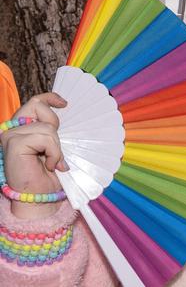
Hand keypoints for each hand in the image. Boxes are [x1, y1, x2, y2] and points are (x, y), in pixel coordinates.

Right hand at [1, 93, 67, 217]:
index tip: (65, 103)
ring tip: (53, 162)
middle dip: (55, 123)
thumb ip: (54, 131)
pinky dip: (54, 152)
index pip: (34, 102)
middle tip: (56, 147)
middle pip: (37, 106)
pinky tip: (49, 165)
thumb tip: (65, 111)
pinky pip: (45, 138)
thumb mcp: (55, 147)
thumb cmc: (49, 175)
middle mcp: (13, 129)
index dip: (49, 98)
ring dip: (57, 147)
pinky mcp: (13, 143)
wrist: (41, 197)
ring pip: (46, 127)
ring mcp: (10, 135)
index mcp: (23, 128)